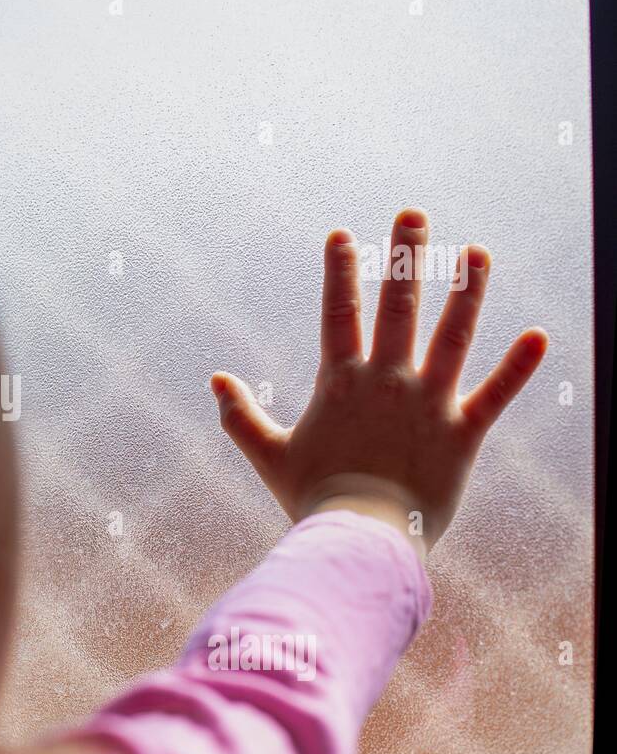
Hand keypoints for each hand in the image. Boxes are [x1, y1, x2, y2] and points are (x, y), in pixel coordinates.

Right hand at [211, 208, 547, 557]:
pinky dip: (518, 366)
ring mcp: (428, 403)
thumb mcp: (270, 456)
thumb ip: (240, 417)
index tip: (342, 235)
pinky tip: (539, 335)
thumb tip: (215, 382)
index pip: (339, 312)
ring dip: (467, 291)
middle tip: (413, 215)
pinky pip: (495, 394)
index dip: (339, 271)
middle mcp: (387, 381)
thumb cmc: (314, 500)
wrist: (361, 538)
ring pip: (453, 335)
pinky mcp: (463, 433)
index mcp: (341, 382)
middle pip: (397, 305)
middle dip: (405, 256)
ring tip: (478, 252)